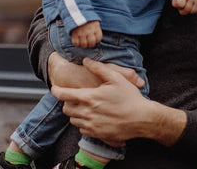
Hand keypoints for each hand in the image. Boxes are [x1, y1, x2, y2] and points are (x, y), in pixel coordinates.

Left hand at [52, 58, 185, 146]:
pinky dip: (84, 123)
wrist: (142, 119)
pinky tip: (94, 116)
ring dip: (76, 113)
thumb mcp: (116, 78)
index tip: (54, 88)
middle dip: (68, 102)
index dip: (57, 91)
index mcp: (90, 98)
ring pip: (73, 120)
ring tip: (86, 106)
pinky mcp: (97, 134)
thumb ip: (99, 68)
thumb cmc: (130, 97)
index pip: (65, 95)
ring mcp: (92, 126)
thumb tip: (86, 61)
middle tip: (76, 97)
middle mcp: (87, 113)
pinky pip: (82, 129)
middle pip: (67, 109)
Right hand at [71, 20, 101, 47]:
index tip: (94, 39)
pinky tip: (77, 41)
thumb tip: (96, 38)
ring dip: (83, 45)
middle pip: (91, 43)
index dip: (96, 40)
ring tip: (82, 42)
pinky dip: (76, 44)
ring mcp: (81, 32)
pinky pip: (75, 43)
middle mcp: (89, 30)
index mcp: (95, 27)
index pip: (98, 38)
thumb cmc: (87, 18)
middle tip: (88, 42)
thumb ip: (96, 28)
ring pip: (83, 44)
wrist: (77, 12)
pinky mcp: (74, 33)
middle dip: (90, 44)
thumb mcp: (94, 21)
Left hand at [172, 0, 196, 14]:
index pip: (179, 4)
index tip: (179, 2)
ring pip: (193, 11)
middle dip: (183, 10)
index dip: (178, 5)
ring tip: (188, 5)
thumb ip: (174, 2)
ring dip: (189, 10)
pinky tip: (192, 6)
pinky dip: (194, 10)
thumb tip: (179, 8)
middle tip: (183, 6)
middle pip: (186, 10)